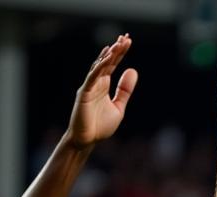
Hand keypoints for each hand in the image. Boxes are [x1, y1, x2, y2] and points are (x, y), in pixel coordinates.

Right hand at [66, 35, 136, 149]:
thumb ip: (125, 91)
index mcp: (104, 85)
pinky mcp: (84, 93)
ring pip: (99, 67)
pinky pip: (92, 78)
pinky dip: (99, 68)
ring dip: (108, 56)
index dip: (120, 53)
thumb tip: (133, 71)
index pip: (113, 65)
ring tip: (117, 45)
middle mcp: (96, 82)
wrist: (88, 140)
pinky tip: (106, 59)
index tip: (128, 41)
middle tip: (126, 38)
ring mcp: (89, 87)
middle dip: (116, 50)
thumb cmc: (101, 125)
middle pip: (107, 62)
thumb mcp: (119, 107)